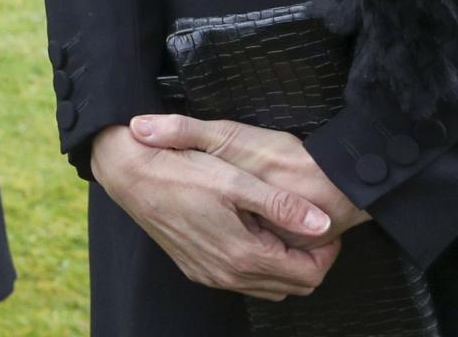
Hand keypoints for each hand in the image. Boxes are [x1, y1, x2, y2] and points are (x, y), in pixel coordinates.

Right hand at [90, 122, 340, 300]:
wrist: (132, 175)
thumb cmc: (182, 171)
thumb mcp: (237, 180)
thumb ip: (282, 206)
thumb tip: (322, 224)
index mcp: (243, 254)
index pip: (308, 274)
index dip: (325, 253)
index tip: (323, 226)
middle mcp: (227, 274)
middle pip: (292, 286)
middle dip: (308, 260)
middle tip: (306, 226)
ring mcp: (210, 275)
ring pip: (267, 287)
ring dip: (283, 264)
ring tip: (281, 227)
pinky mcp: (197, 269)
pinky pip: (242, 281)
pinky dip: (258, 264)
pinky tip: (252, 232)